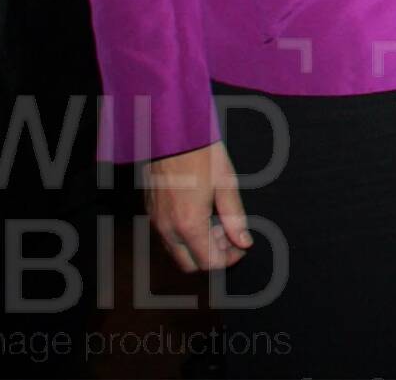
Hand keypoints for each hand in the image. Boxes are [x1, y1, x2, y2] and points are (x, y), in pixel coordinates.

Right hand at [144, 141, 252, 272]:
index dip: (229, 259)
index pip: (209, 262)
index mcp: (188, 224)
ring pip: (176, 252)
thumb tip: (245, 242)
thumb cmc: (201, 153)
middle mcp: (167, 228)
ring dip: (198, 247)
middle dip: (212, 256)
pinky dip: (184, 236)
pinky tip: (200, 214)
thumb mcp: (226, 183)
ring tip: (217, 222)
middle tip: (229, 235)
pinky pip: (167, 237)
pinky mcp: (150, 212)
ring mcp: (156, 221)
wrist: (171, 132)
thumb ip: (235, 217)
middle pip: (189, 264)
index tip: (241, 245)